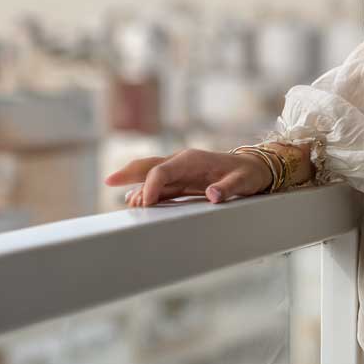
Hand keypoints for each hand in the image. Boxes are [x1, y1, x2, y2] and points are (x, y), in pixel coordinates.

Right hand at [103, 148, 272, 206]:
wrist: (255, 167)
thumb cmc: (249, 173)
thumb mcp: (243, 182)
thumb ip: (228, 188)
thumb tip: (213, 195)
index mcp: (192, 159)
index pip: (162, 170)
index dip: (150, 186)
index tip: (144, 204)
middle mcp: (182, 162)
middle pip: (149, 166)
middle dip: (129, 173)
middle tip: (108, 181)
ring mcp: (181, 170)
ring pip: (151, 175)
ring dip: (136, 186)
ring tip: (125, 204)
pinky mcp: (182, 180)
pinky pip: (160, 185)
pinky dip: (146, 192)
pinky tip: (135, 201)